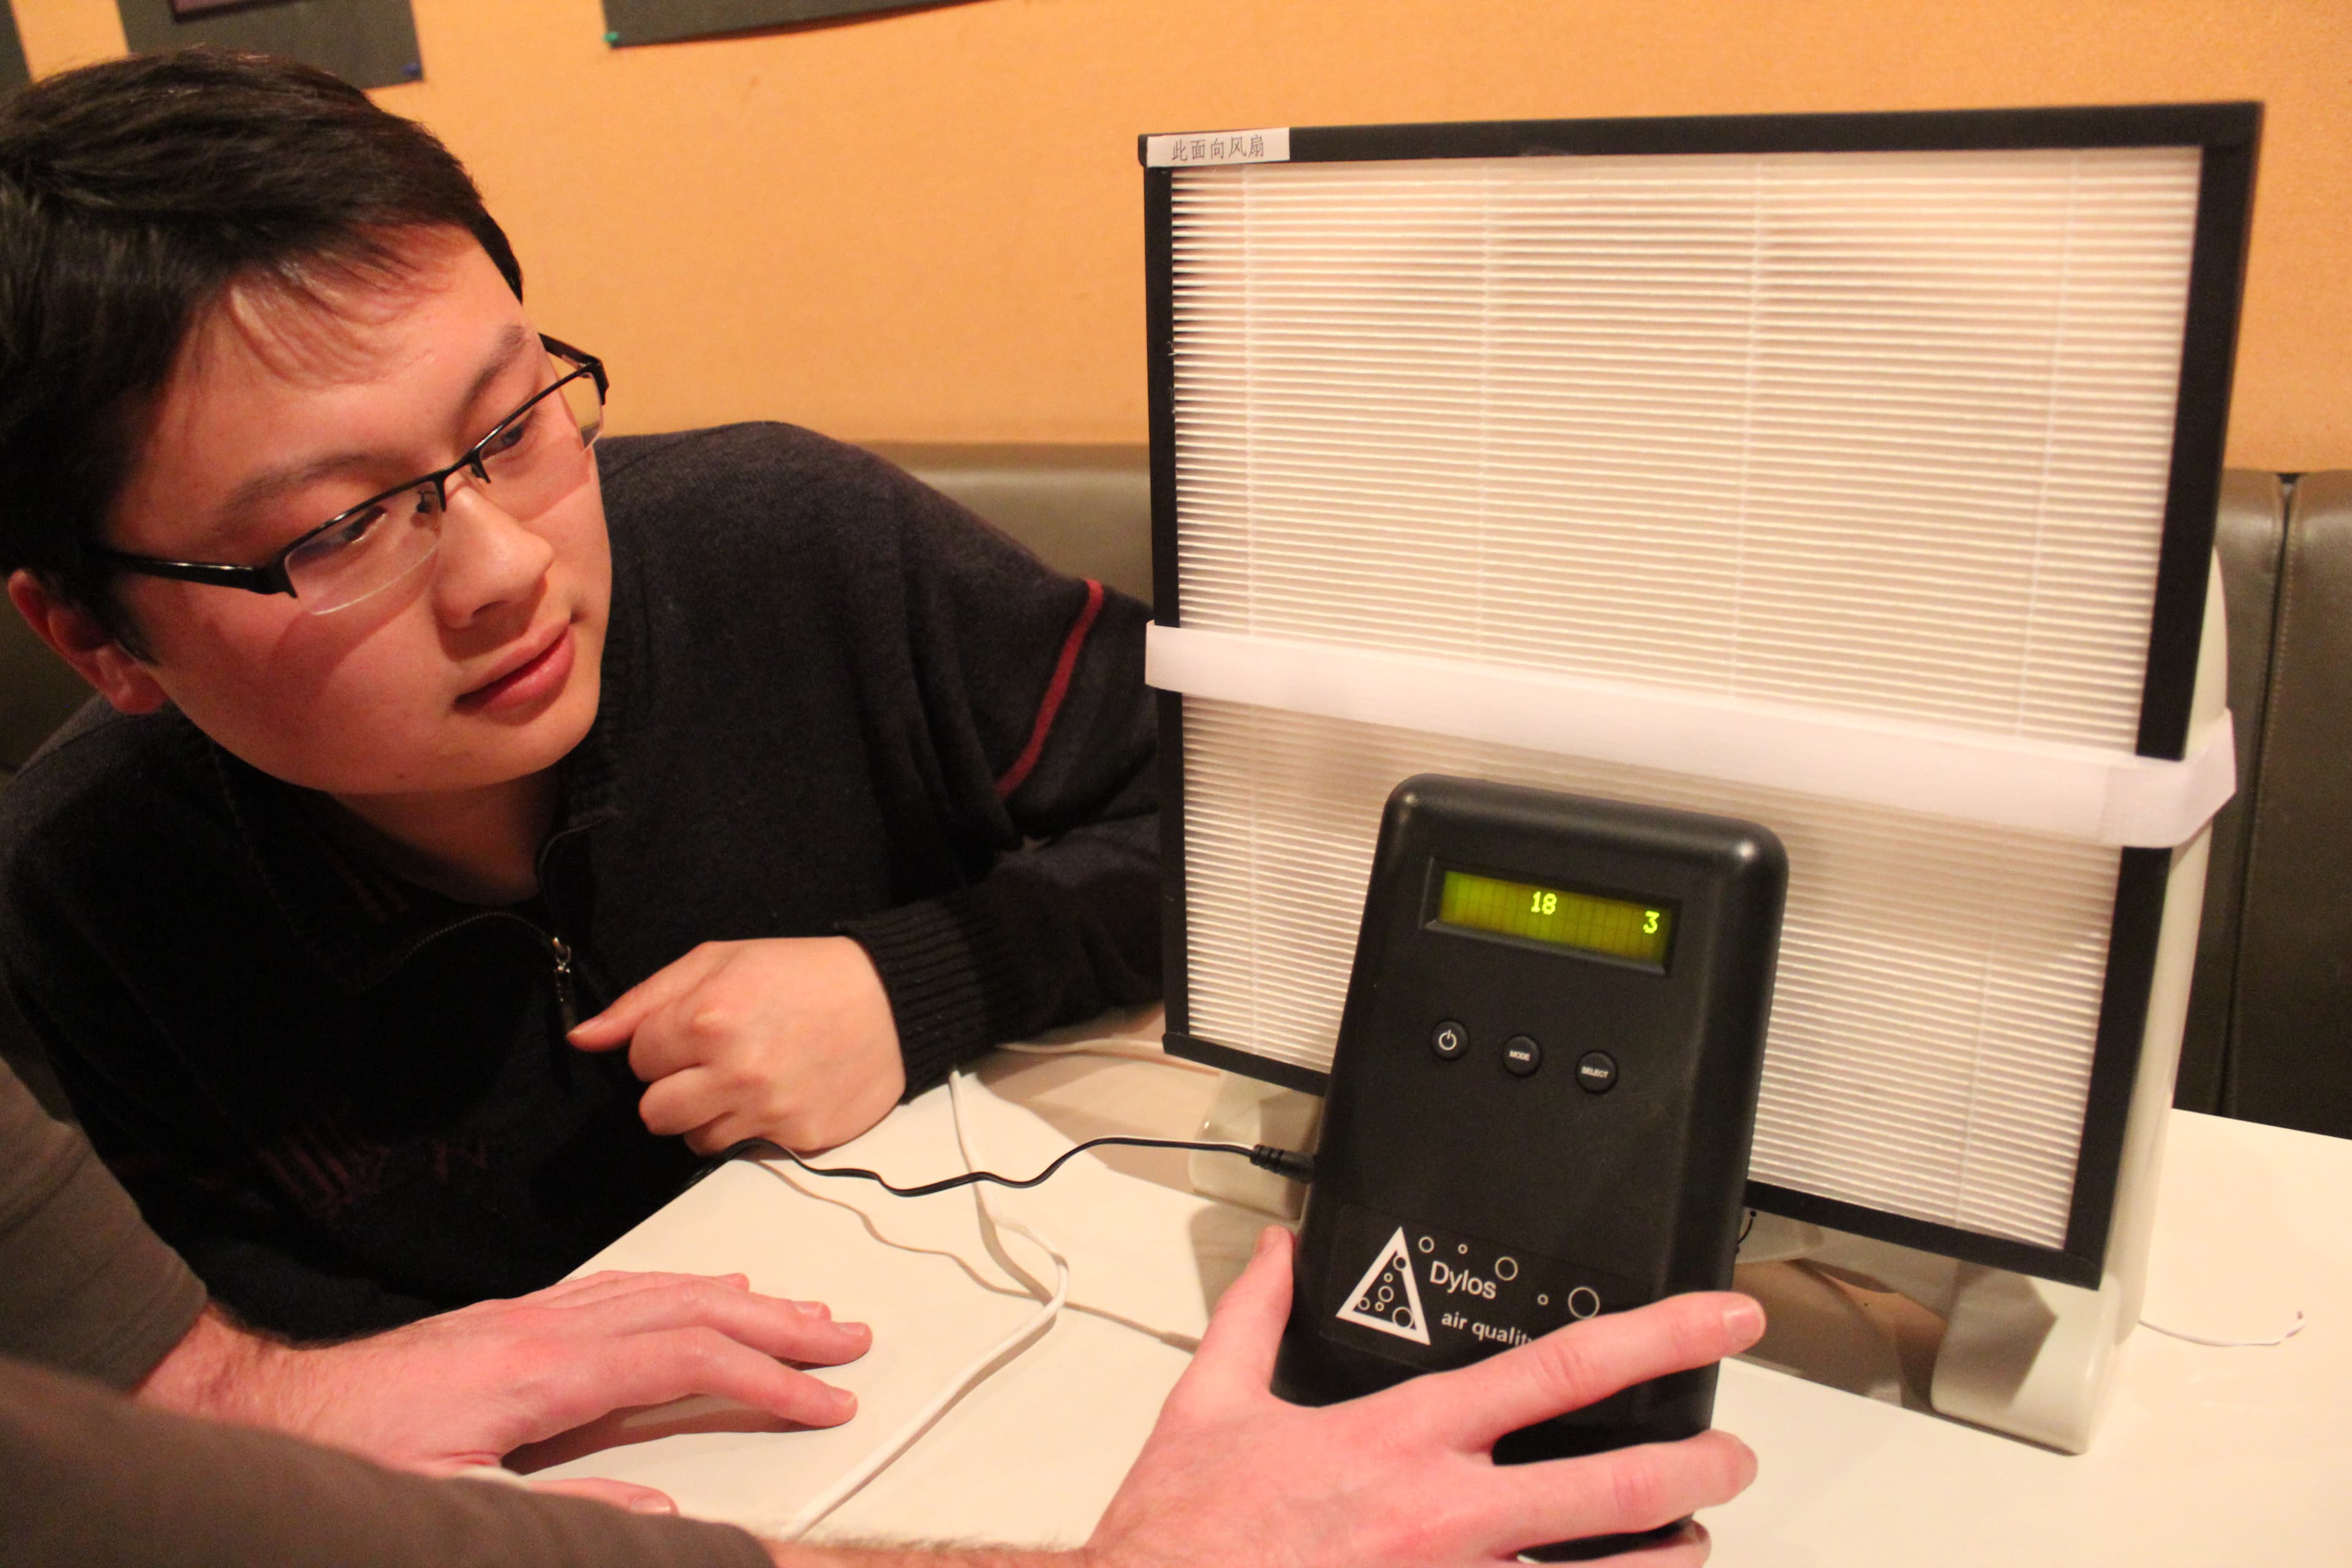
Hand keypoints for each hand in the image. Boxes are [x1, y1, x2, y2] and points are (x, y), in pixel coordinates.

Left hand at [142, 1270, 870, 1478]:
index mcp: (544, 1371)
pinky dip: (683, 1288)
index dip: (766, 1380)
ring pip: (663, 1290)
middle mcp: (548, 1326)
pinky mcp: (513, 1318)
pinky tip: (702, 1291)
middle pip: (692, 1308)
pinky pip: (624, 1288)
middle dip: (779, 1324)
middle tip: (847, 1336)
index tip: (824, 1398)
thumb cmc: (351, 1458)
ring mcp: (532, 1314)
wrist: (271, 1409)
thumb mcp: (453, 1506)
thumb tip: (661, 1508)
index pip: (687, 1362)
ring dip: (742, 1300)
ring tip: (800, 1311)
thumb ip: (566, 1512)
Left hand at [570, 936, 905, 1152]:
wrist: (893, 1002)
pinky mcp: (798, 1140)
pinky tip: (778, 1093)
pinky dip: (752, 1128)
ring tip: (746, 1078)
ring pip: (694, 1141)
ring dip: (709, 1114)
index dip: (662, 1045)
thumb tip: (583, 1039)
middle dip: (674, 1089)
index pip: (639, 1060)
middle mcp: (735, 1071)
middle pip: (655, 1114)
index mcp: (709, 1019)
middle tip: (711, 1063)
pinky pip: (744, 1151)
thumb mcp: (718, 960)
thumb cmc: (802, 973)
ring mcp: (769, 1112)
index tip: (696, 1029)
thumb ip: (643, 1002)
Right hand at [1083, 1228, 1762, 1567]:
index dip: (1658, 1336)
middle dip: (1696, 1464)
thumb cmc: (1184, 1535)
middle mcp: (1449, 1517)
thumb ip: (1256, 1317)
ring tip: (1697, 1539)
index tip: (1718, 1317)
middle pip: (1615, 1484)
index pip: (1560, 1369)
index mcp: (1404, 1439)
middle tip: (1735, 1451)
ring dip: (1667, 1557)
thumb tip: (1280, 1252)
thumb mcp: (1211, 1403)